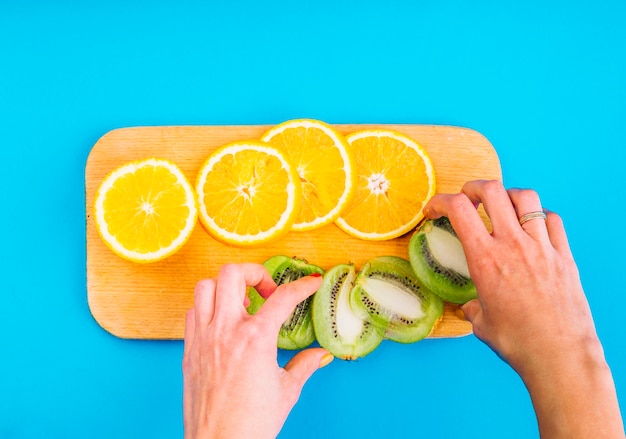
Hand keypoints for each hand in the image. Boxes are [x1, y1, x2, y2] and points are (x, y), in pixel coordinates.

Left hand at [182, 263, 330, 438]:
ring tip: (243, 303)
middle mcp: (226, 331)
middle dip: (255, 272)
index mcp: (255, 338)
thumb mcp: (287, 391)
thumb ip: (305, 365)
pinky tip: (222, 321)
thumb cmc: (252, 424)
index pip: (283, 297)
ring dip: (226, 286)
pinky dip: (208, 307)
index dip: (302, 285)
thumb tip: (321, 355)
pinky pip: (193, 312)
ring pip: (206, 286)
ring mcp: (204, 338)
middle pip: (233, 273)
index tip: (310, 282)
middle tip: (268, 291)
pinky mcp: (189, 349)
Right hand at [424, 180, 623, 437]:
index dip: (440, 201)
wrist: (559, 355)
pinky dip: (538, 215)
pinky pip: (552, 219)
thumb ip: (474, 308)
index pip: (458, 210)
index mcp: (485, 259)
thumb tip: (473, 308)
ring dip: (508, 195)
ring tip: (502, 206)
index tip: (433, 209)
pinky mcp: (564, 255)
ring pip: (526, 197)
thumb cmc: (517, 342)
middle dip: (474, 187)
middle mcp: (512, 245)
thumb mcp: (482, 323)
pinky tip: (532, 227)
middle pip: (492, 191)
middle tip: (467, 197)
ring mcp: (541, 247)